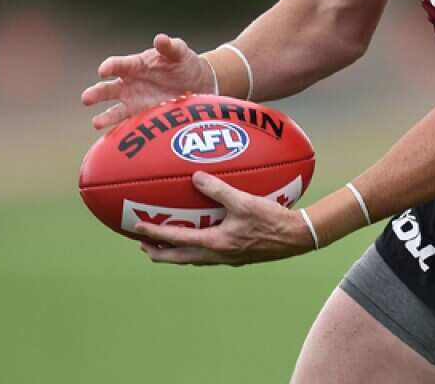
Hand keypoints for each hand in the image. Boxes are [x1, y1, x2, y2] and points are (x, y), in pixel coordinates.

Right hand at [81, 33, 216, 130]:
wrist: (197, 83)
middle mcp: (130, 84)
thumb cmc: (184, 62)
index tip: (103, 71)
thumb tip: (159, 39)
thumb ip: (170, 47)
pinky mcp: (142, 116)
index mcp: (136, 65)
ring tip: (96, 123)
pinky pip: (129, 124)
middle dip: (97, 93)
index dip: (110, 66)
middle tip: (86, 99)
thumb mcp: (179, 52)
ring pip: (115, 110)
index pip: (118, 65)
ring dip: (104, 117)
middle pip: (108, 88)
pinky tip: (113, 137)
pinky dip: (121, 130)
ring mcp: (134, 101)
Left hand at [136, 171, 315, 266]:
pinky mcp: (237, 256)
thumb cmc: (272, 219)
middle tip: (142, 245)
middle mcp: (218, 255)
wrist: (297, 237)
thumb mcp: (243, 200)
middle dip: (159, 253)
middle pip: (179, 259)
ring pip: (192, 259)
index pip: (176, 241)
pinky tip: (198, 236)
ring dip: (175, 252)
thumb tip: (194, 176)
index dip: (154, 234)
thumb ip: (218, 188)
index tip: (137, 229)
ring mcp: (227, 258)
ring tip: (163, 243)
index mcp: (216, 244)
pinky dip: (193, 248)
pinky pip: (207, 255)